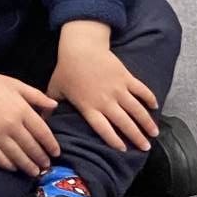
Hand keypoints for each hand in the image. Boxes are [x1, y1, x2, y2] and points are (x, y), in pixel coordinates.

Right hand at [0, 66, 60, 174]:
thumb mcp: (14, 84)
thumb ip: (36, 96)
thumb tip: (53, 106)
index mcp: (21, 110)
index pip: (42, 132)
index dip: (51, 144)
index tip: (56, 152)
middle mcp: (11, 125)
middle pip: (31, 146)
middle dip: (41, 158)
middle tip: (47, 165)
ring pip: (18, 155)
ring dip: (28, 165)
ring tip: (35, 172)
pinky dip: (9, 164)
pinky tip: (14, 168)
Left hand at [48, 20, 158, 150]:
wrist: (80, 47)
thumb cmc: (66, 69)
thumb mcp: (55, 90)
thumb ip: (50, 108)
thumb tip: (42, 122)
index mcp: (89, 107)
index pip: (104, 129)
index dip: (115, 140)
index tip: (124, 150)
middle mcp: (106, 101)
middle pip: (125, 123)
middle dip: (137, 137)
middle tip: (146, 147)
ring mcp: (118, 89)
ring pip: (136, 110)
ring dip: (147, 122)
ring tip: (154, 134)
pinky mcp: (126, 77)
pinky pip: (141, 90)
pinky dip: (149, 98)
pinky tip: (155, 106)